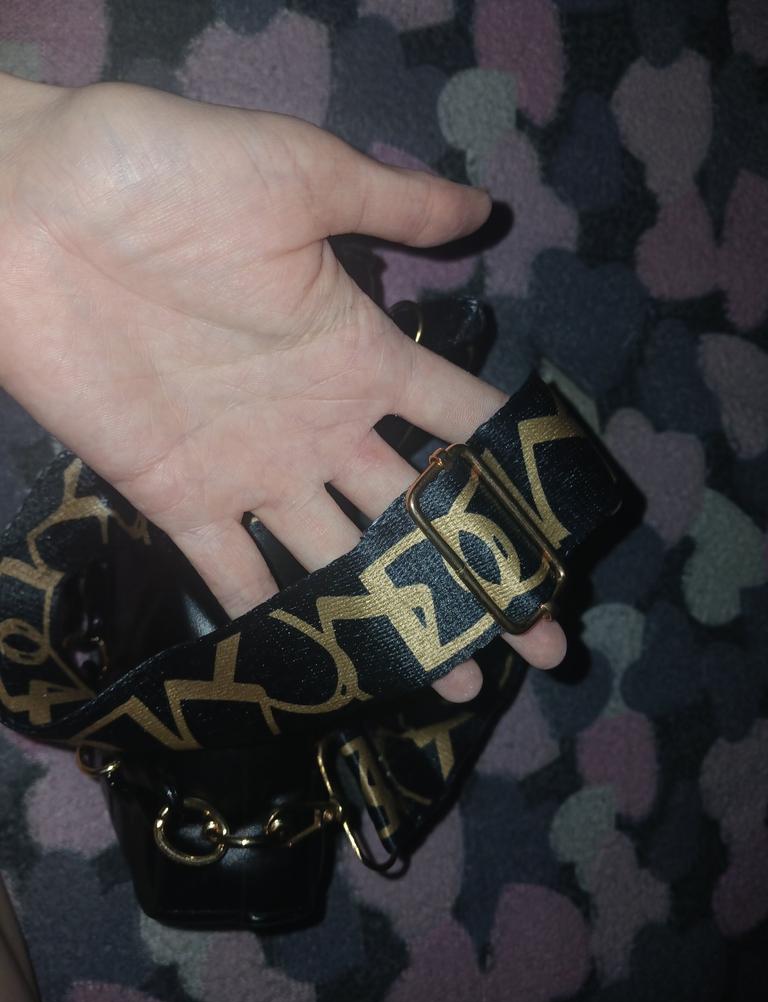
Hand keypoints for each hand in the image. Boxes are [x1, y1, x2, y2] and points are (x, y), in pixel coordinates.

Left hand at [0, 75, 565, 699]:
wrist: (38, 214)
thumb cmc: (174, 179)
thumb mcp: (302, 177)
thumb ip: (395, 206)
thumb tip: (488, 210)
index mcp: (358, 352)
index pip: (459, 422)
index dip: (513, 472)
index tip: (565, 529)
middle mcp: (320, 423)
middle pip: (419, 512)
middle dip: (481, 572)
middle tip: (540, 638)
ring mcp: (255, 470)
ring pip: (345, 560)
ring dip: (399, 615)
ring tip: (460, 679)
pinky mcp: (184, 502)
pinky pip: (237, 577)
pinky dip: (279, 624)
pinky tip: (330, 670)